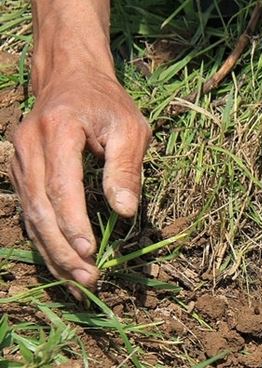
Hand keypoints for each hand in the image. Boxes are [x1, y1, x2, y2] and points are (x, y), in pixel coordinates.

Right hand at [10, 70, 150, 291]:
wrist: (69, 77)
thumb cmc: (107, 103)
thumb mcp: (129, 128)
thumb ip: (125, 169)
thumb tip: (124, 212)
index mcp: (58, 130)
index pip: (61, 186)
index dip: (74, 223)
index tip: (91, 253)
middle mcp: (28, 146)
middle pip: (40, 208)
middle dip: (63, 249)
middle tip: (89, 279)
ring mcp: (18, 160)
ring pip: (30, 216)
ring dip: (53, 253)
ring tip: (79, 285)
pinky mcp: (20, 173)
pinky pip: (29, 213)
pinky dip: (45, 242)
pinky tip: (63, 267)